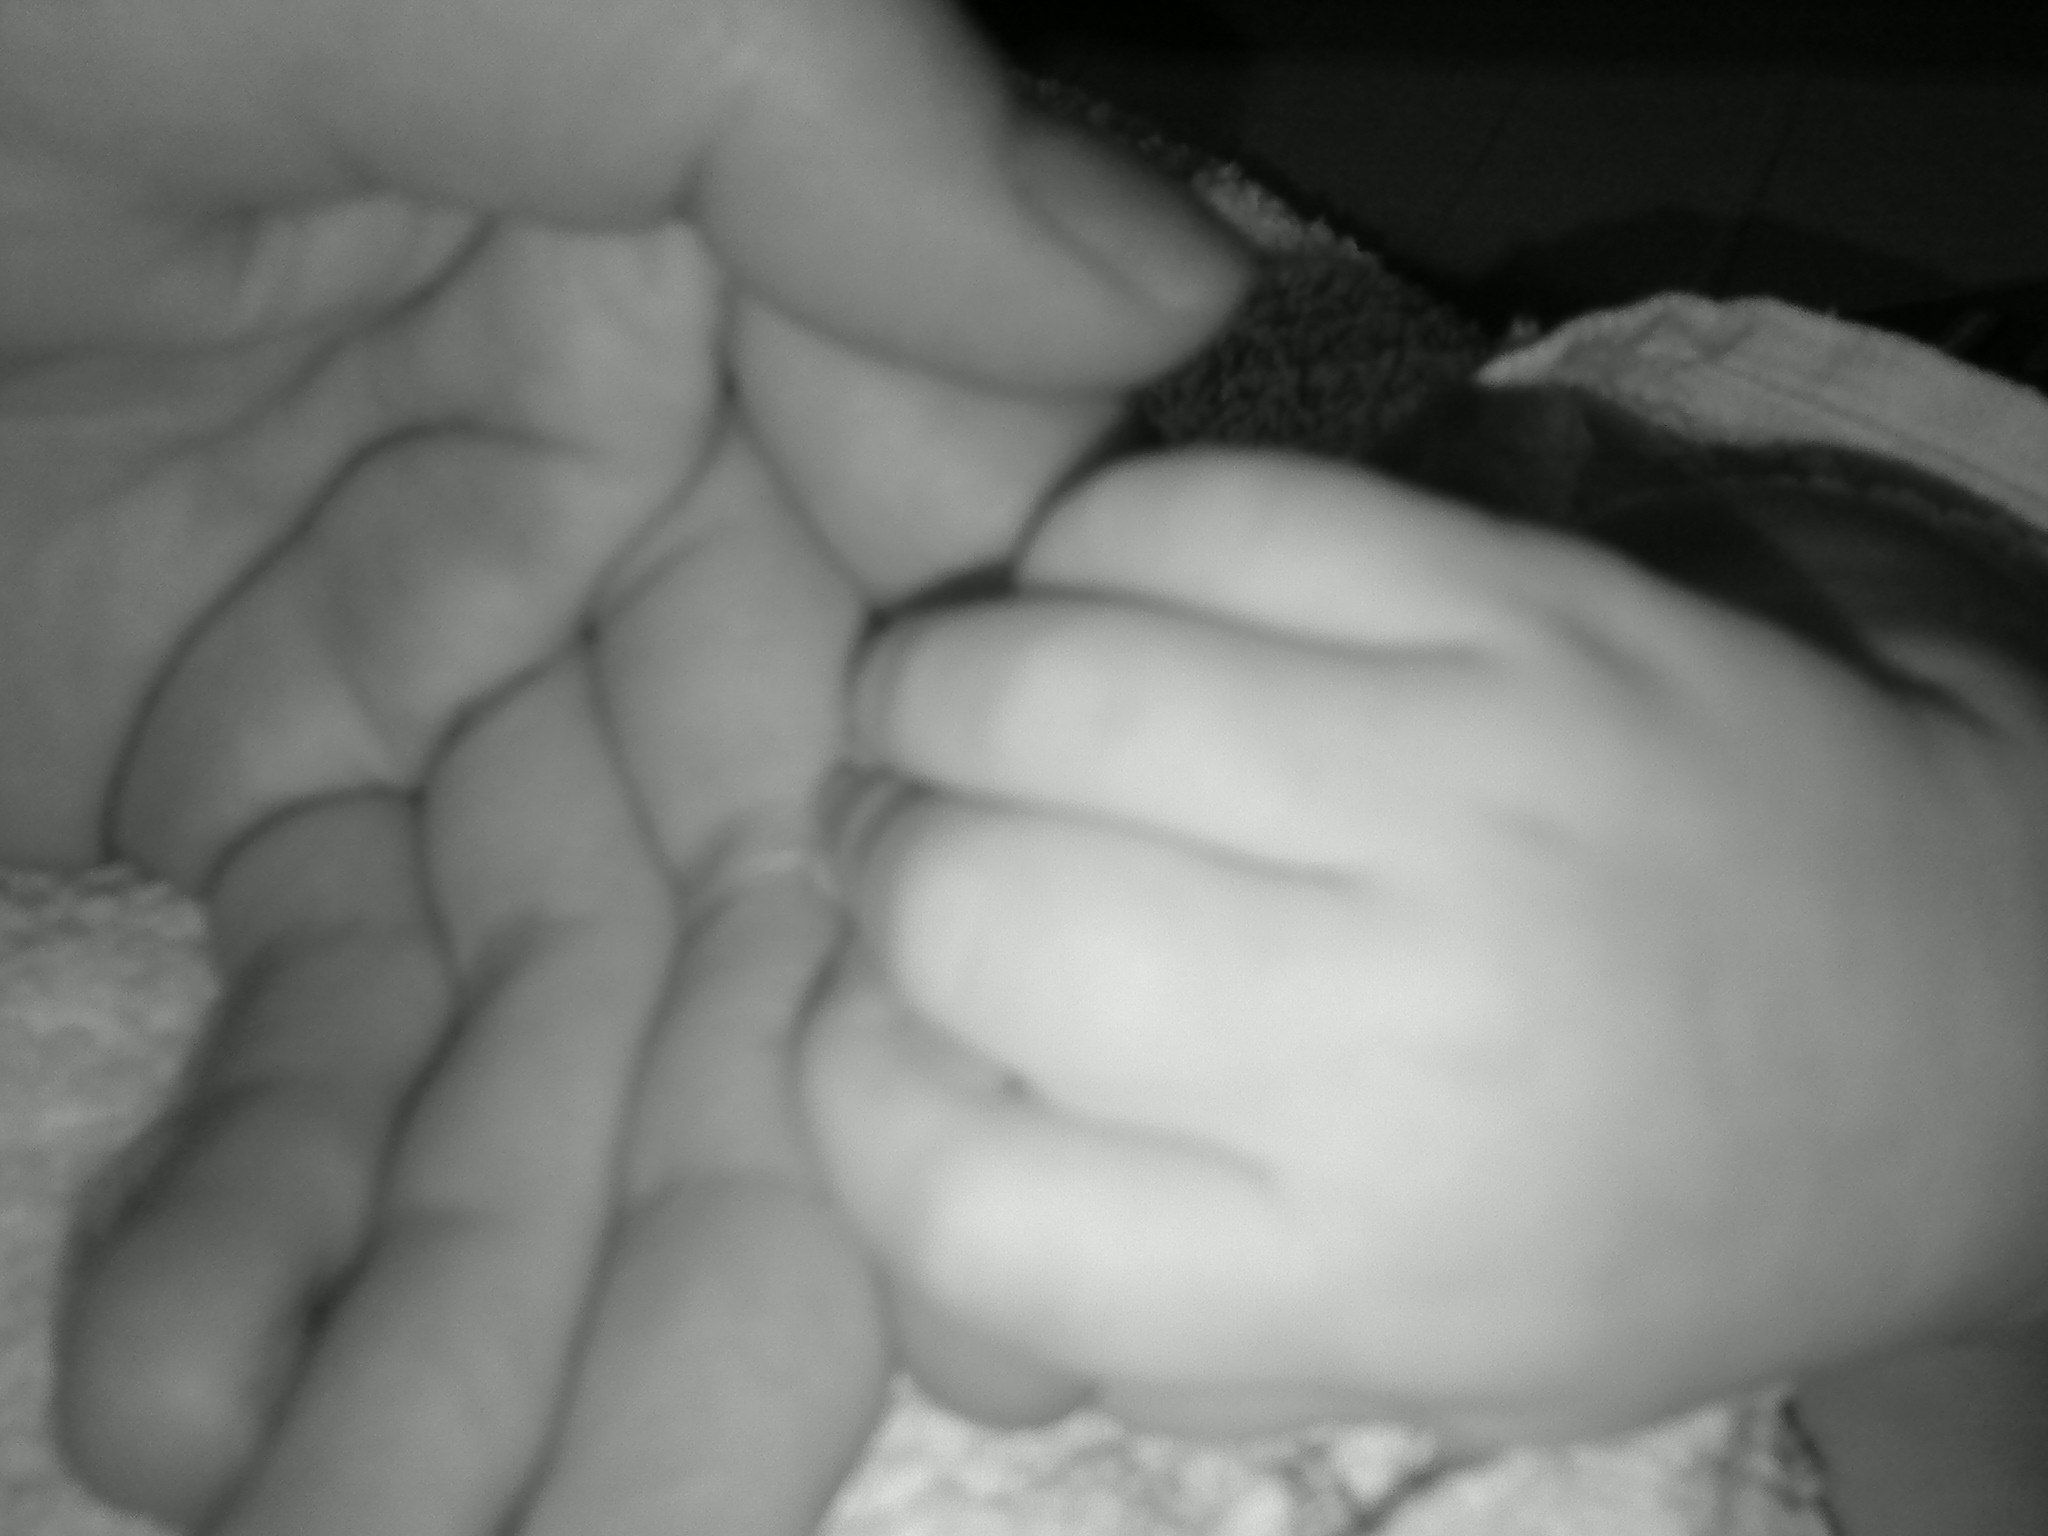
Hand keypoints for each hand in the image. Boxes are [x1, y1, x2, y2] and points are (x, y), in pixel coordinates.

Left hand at [9, 0, 1249, 1527]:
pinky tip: (202, 1401)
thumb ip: (827, 119)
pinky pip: (289, 1029)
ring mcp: (420, 671)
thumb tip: (1166, 297)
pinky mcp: (215, 760)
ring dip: (446, 1324)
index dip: (942, 1033)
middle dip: (677, 1278)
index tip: (931, 1310)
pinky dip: (252, 1216)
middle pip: (721, 973)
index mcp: (760, 372)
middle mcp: (634, 552)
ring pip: (506, 1049)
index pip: (924, 746)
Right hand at [802, 447, 2047, 1444]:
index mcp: (1361, 1265)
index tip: (884, 1034)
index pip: (950, 1194)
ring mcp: (1466, 788)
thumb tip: (895, 1155)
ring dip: (930, 689)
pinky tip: (1095, 604)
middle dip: (881, 868)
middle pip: (964, 912)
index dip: (853, 1093)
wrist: (1954, 1008)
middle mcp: (1403, 1037)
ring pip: (1038, 686)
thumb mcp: (1408, 1357)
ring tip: (945, 711)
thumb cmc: (1649, 1213)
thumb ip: (1139, 1311)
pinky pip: (1189, 520)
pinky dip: (1081, 553)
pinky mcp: (1518, 602)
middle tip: (904, 843)